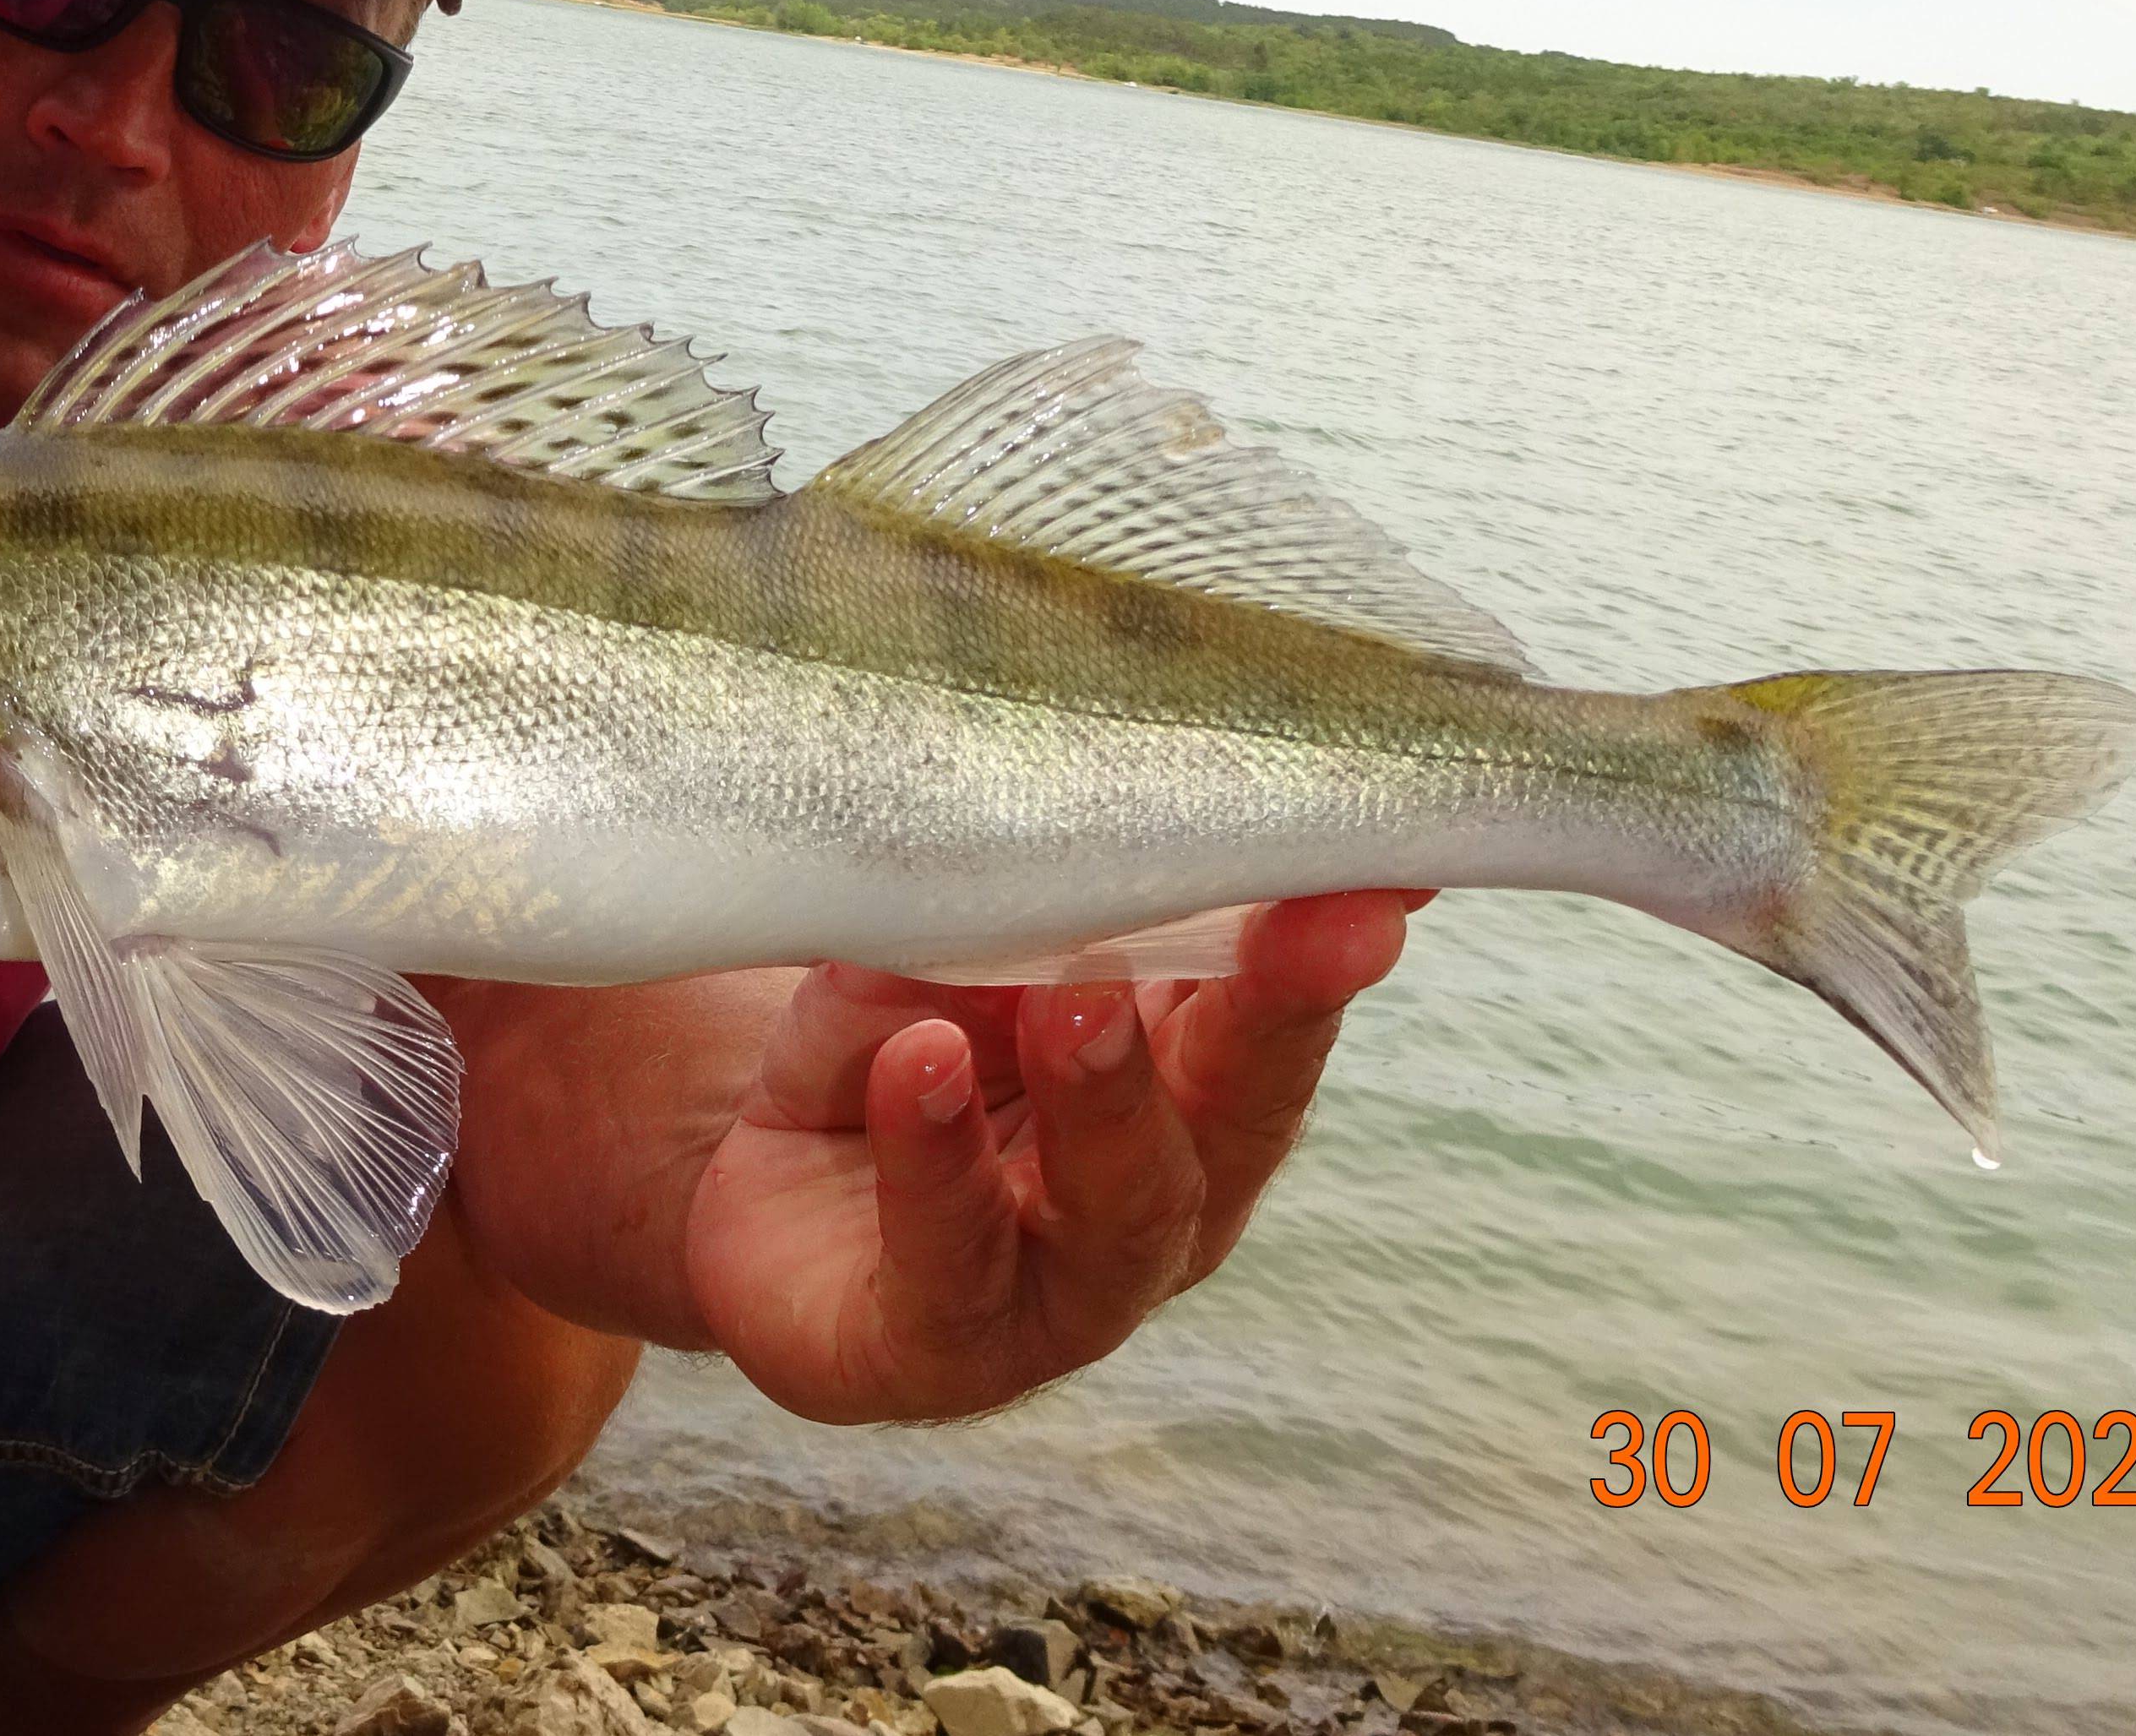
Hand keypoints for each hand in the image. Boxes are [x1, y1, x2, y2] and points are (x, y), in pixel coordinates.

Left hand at [677, 892, 1417, 1423]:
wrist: (746, 1210)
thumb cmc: (892, 1063)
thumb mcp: (945, 957)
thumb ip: (1016, 902)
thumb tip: (1083, 788)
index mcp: (1192, 1089)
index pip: (1281, 1005)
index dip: (1336, 938)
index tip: (1390, 860)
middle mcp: (1164, 1195)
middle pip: (1243, 1109)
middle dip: (1280, 1012)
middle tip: (1314, 926)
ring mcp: (1064, 1290)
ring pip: (1123, 1200)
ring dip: (1110, 1093)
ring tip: (1080, 1002)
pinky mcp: (938, 1346)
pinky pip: (952, 1253)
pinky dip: (938, 1154)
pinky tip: (921, 1068)